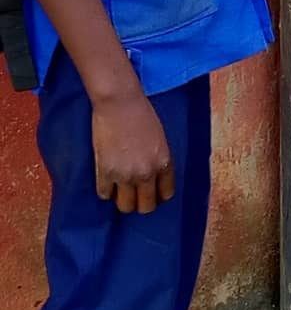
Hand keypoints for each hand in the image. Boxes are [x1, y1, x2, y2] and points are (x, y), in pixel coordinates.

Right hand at [92, 92, 174, 214]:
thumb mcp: (159, 138)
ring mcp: (125, 175)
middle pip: (146, 206)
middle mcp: (147, 173)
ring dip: (123, 200)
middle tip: (135, 195)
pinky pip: (105, 194)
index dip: (158, 195)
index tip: (152, 192)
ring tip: (120, 190)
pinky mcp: (105, 173)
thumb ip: (158, 159)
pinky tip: (107, 181)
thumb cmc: (141, 113)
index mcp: (164, 163)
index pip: (166, 194)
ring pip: (125, 206)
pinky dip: (106, 190)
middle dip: (141, 203)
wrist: (120, 103)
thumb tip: (153, 176)